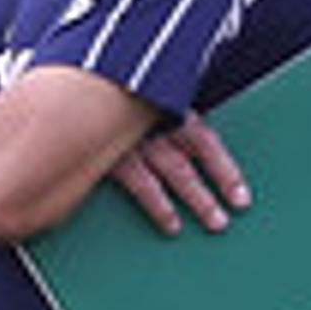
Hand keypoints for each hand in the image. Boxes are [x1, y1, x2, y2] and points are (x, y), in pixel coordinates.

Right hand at [110, 113, 248, 234]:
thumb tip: (184, 149)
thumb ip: (158, 120)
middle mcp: (154, 121)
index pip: (205, 141)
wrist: (68, 86)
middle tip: (226, 220)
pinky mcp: (109, 151)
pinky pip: (141, 182)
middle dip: (213, 191)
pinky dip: (158, 204)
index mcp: (166, 107)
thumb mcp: (138, 102)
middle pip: (193, 159)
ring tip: (215, 222)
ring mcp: (133, 136)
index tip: (242, 198)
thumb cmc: (105, 100)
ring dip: (197, 199)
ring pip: (175, 171)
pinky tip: (171, 223)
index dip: (226, 169)